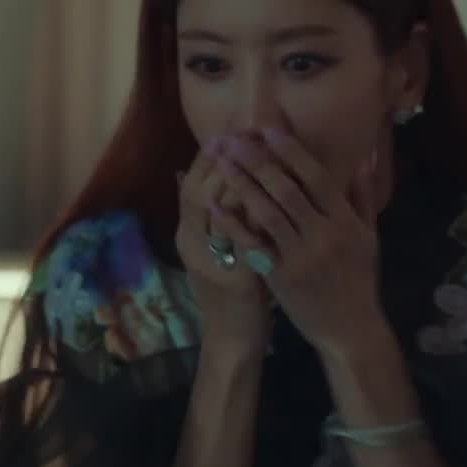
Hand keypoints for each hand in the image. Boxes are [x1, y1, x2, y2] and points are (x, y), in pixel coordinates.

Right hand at [175, 138, 274, 354]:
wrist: (233, 339)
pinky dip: (258, 219)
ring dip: (240, 182)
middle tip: (245, 131)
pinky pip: (244, 242)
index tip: (231, 127)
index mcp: (189, 232)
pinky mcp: (234, 280)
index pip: (195, 182)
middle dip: (225, 159)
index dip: (211, 154)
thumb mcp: (219, 249)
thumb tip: (209, 175)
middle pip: (201, 190)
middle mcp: (192, 243)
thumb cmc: (231, 291)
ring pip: (219, 213)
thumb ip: (218, 214)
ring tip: (261, 154)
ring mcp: (211, 262)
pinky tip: (277, 200)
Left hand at [212, 128, 384, 356]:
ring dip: (242, 184)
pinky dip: (233, 224)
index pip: (316, 178)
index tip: (268, 129)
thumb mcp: (368, 236)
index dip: (291, 152)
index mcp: (345, 222)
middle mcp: (323, 235)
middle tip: (234, 138)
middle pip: (287, 190)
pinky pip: (252, 245)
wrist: (350, 329)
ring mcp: (300, 257)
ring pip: (267, 213)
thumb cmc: (359, 280)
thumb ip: (363, 195)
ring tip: (222, 161)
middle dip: (258, 161)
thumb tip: (365, 157)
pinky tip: (214, 206)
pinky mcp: (280, 277)